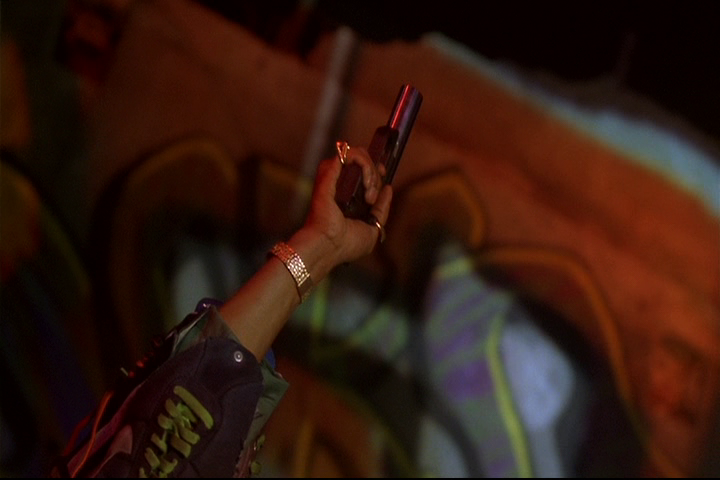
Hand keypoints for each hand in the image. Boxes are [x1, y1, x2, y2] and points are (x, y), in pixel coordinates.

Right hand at [303, 145, 391, 266]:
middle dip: (375, 176)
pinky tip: (366, 183)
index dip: (375, 169)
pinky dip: (361, 161)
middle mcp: (338, 184)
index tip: (382, 172)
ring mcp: (331, 177)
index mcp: (346, 196)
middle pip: (362, 161)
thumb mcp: (373, 229)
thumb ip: (382, 210)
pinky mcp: (327, 174)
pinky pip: (346, 154)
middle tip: (371, 197)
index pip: (363, 170)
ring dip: (368, 169)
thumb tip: (388, 189)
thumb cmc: (346, 244)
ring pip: (356, 154)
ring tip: (369, 190)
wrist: (329, 246)